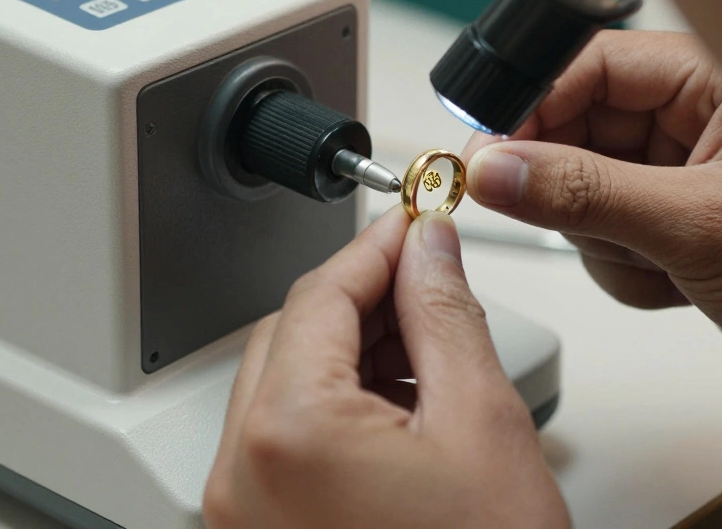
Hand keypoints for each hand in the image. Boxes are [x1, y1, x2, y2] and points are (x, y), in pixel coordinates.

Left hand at [203, 209, 568, 528]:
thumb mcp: (481, 425)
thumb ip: (445, 315)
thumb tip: (427, 247)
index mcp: (286, 435)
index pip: (321, 294)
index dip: (379, 247)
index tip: (418, 222)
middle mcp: (239, 475)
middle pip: (290, 334)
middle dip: (363, 300)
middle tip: (430, 281)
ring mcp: (240, 513)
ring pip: (284, 385)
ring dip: (351, 353)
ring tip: (430, 353)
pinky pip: (283, 441)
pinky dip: (336, 408)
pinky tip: (399, 410)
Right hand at [463, 30, 721, 439]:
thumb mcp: (698, 225)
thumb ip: (585, 194)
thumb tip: (497, 169)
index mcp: (710, 81)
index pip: (587, 67)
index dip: (530, 106)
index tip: (487, 152)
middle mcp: (688, 119)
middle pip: (570, 129)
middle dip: (570, 190)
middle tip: (579, 223)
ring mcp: (676, 173)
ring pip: (577, 191)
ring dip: (604, 241)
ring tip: (662, 261)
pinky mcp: (670, 222)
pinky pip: (600, 237)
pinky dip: (624, 270)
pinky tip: (677, 282)